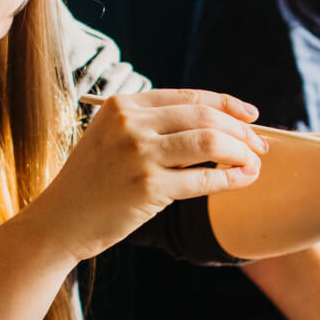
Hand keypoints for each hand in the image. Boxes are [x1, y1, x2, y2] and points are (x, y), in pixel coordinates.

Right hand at [33, 90, 269, 260]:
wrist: (59, 222)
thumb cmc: (91, 184)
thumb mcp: (111, 139)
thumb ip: (150, 126)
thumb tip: (212, 125)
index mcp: (122, 106)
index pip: (189, 97)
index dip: (227, 104)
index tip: (251, 116)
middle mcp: (130, 124)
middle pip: (205, 117)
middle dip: (240, 131)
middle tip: (260, 146)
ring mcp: (138, 155)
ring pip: (210, 142)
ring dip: (241, 152)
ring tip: (254, 163)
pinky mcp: (148, 188)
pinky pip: (203, 180)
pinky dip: (230, 179)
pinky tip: (243, 180)